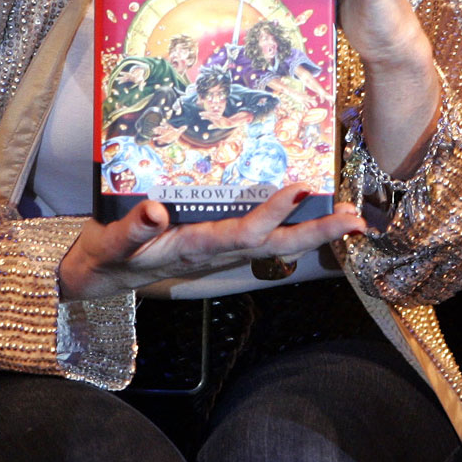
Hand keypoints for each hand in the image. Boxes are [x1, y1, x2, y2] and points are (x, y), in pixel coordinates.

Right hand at [57, 183, 365, 300]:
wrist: (106, 273)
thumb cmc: (110, 254)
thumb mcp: (113, 242)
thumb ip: (133, 228)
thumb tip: (155, 211)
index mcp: (196, 248)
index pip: (243, 233)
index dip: (272, 213)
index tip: (298, 188)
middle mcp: (219, 251)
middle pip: (278, 246)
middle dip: (318, 233)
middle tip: (356, 218)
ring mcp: (225, 249)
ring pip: (278, 243)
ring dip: (315, 230)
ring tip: (350, 214)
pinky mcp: (223, 242)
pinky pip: (267, 235)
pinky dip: (294, 223)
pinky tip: (313, 208)